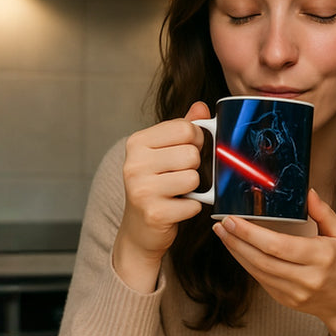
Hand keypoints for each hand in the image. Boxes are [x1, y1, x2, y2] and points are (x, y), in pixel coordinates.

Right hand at [113, 102, 210, 292]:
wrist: (140, 228)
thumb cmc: (157, 184)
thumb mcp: (165, 152)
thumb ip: (183, 128)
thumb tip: (202, 107)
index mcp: (137, 143)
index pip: (185, 128)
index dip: (196, 139)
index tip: (188, 150)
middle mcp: (134, 164)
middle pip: (192, 154)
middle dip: (194, 167)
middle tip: (180, 176)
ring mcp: (142, 190)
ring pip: (194, 178)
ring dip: (194, 188)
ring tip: (177, 192)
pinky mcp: (154, 213)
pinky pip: (194, 204)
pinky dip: (192, 208)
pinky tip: (176, 208)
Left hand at [213, 189, 335, 335]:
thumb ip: (324, 213)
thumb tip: (308, 193)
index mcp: (321, 257)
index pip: (279, 246)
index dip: (251, 234)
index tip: (233, 220)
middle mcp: (307, 277)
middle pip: (262, 259)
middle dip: (237, 240)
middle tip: (222, 224)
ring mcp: (294, 292)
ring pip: (257, 271)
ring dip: (236, 252)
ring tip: (224, 234)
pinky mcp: (285, 300)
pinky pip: (260, 280)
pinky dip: (246, 263)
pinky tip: (238, 249)